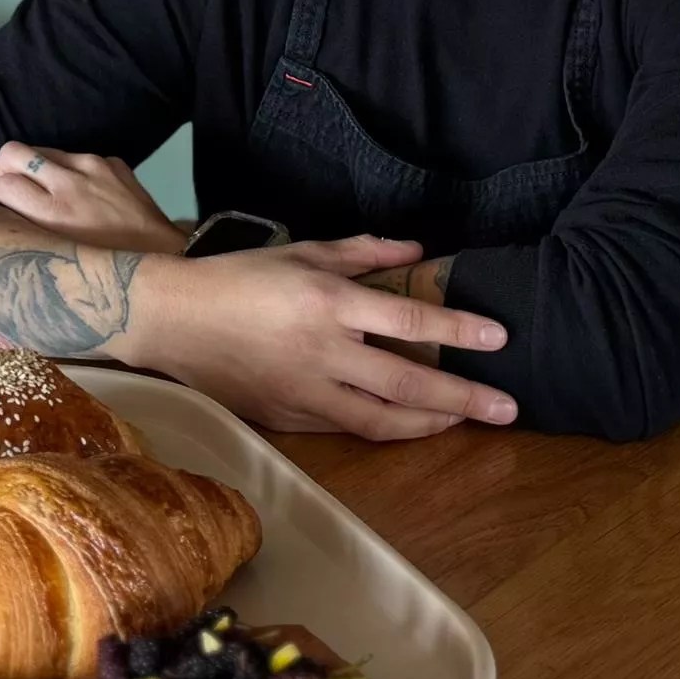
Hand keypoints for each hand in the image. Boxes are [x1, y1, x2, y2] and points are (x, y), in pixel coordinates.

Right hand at [0, 141, 185, 254]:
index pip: (0, 183)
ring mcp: (94, 165)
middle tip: (8, 189)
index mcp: (54, 212)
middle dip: (2, 169)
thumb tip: (1, 210)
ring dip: (34, 168)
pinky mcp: (112, 161)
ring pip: (42, 150)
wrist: (163, 254)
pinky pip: (74, 156)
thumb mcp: (59, 257)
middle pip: (13, 152)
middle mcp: (71, 182)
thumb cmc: (104, 267)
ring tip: (42, 191)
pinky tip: (79, 193)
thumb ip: (28, 229)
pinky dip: (67, 171)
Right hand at [115, 237, 516, 440]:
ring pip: (381, 421)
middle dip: (464, 399)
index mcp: (329, 304)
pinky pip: (346, 427)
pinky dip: (383, 427)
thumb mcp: (303, 252)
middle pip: (407, 386)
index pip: (410, 325)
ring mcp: (304, 393)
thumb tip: (418, 251)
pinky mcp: (287, 418)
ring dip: (430, 425)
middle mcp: (323, 353)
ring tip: (463, 420)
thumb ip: (365, 252)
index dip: (460, 333)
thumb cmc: (239, 278)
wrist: (171, 319)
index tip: (500, 340)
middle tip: (508, 408)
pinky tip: (408, 423)